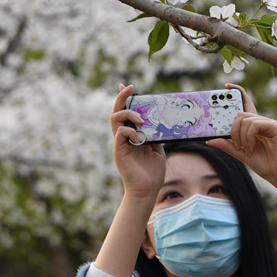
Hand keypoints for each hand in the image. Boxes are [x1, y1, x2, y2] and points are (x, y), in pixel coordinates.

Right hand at [111, 84, 165, 199]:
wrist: (147, 189)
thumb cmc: (152, 171)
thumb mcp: (158, 148)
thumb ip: (156, 134)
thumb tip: (161, 121)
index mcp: (131, 135)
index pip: (125, 113)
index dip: (124, 99)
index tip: (127, 87)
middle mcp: (123, 137)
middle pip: (117, 111)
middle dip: (121, 98)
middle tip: (128, 88)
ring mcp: (120, 143)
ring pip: (115, 119)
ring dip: (128, 114)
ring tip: (141, 118)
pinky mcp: (119, 151)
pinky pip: (120, 134)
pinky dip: (130, 132)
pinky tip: (139, 138)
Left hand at [208, 85, 276, 222]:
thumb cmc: (263, 163)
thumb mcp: (240, 153)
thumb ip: (227, 145)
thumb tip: (210, 139)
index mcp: (252, 126)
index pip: (245, 105)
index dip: (238, 93)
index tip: (227, 85)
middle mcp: (260, 122)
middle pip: (240, 114)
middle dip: (233, 129)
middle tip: (236, 145)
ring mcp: (268, 123)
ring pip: (245, 119)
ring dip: (241, 136)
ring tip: (245, 149)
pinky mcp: (274, 127)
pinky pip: (255, 124)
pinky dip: (249, 136)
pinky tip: (251, 146)